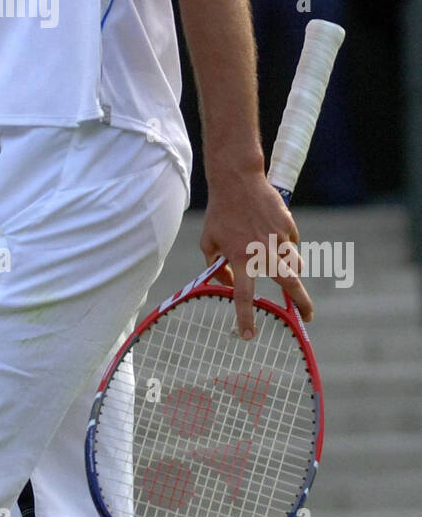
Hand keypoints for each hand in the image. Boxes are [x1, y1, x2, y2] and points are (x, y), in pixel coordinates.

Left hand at [200, 170, 312, 338]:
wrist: (238, 181)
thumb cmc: (220, 213)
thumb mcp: (208, 241)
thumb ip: (215, 265)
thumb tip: (227, 281)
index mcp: (239, 258)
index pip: (243, 295)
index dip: (246, 318)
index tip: (250, 335)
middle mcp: (262, 252)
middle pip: (290, 284)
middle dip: (302, 303)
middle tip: (308, 316)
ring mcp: (279, 238)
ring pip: (295, 264)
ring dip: (292, 272)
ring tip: (285, 270)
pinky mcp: (288, 226)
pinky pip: (292, 243)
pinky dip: (286, 245)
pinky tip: (272, 234)